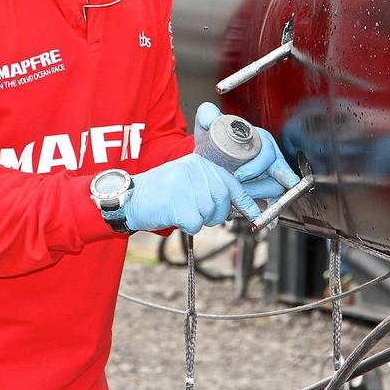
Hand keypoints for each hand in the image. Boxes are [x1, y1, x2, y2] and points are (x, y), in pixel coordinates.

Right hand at [123, 154, 260, 233]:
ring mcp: (188, 186)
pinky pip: (195, 224)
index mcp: (201, 163)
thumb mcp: (189, 180)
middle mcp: (196, 170)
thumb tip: (242, 206)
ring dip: (197, 219)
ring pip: (210, 215)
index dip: (247, 203)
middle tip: (195, 211)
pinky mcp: (179, 204)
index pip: (232, 184)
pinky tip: (173, 214)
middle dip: (215, 214)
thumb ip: (212, 187)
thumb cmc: (162, 192)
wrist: (130, 197)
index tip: (258, 216)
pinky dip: (186, 226)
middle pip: (223, 202)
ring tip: (180, 208)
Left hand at [194, 102, 300, 202]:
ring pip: (273, 190)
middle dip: (259, 185)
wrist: (206, 159)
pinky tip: (261, 217)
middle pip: (277, 174)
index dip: (257, 166)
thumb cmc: (211, 139)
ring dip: (256, 196)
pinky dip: (268, 212)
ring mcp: (266, 176)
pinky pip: (272, 203)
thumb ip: (208, 114)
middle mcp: (268, 159)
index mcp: (260, 141)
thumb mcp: (207, 123)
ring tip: (237, 197)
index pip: (270, 153)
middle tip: (239, 188)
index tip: (240, 175)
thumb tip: (211, 118)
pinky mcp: (262, 192)